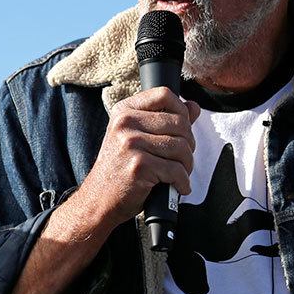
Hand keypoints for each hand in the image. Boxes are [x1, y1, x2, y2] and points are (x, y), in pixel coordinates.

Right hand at [63, 88, 199, 239]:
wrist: (98, 199)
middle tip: (181, 159)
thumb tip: (194, 107)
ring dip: (187, 165)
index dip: (181, 111)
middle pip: (180, 123)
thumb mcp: (136, 138)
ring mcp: (131, 143)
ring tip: (178, 174)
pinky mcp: (139, 166)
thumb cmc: (119, 169)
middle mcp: (125, 123)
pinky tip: (177, 186)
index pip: (164, 95)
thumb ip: (165, 120)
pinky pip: (176, 170)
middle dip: (188, 145)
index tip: (181, 130)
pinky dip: (182, 182)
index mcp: (124, 111)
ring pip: (181, 147)